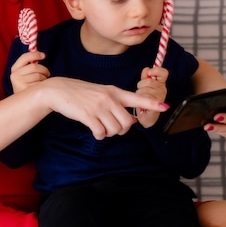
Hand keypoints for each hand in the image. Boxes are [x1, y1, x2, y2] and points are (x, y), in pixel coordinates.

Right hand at [10, 51, 48, 92]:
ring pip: (38, 75)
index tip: (43, 55)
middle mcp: (15, 76)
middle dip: (44, 69)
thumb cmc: (27, 84)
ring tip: (42, 81)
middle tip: (47, 73)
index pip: (25, 57)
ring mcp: (19, 84)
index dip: (35, 54)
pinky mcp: (25, 91)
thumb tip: (41, 54)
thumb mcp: (24, 73)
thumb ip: (30, 64)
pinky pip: (39, 84)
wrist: (21, 101)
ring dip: (44, 78)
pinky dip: (43, 85)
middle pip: (34, 66)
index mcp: (14, 68)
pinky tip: (40, 88)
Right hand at [42, 76, 168, 139]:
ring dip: (108, 133)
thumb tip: (133, 120)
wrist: (59, 90)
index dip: (151, 103)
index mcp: (115, 91)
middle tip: (112, 126)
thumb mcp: (102, 93)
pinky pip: (101, 133)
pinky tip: (93, 130)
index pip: (137, 97)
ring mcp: (98, 106)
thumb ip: (118, 104)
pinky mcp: (88, 115)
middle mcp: (109, 98)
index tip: (165, 106)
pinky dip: (99, 136)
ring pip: (115, 130)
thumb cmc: (82, 93)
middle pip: (127, 122)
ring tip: (100, 126)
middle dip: (122, 129)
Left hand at [135, 66, 168, 127]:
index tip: (149, 73)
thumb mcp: (145, 86)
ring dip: (140, 93)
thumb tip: (147, 68)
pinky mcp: (156, 107)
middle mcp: (162, 90)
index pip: (163, 73)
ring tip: (142, 98)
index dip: (156, 70)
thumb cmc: (146, 100)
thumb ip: (146, 77)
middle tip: (141, 91)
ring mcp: (160, 98)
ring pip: (145, 90)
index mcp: (160, 84)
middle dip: (141, 85)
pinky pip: (146, 99)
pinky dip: (141, 100)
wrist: (147, 117)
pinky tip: (142, 104)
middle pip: (150, 81)